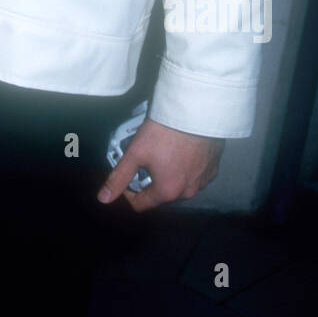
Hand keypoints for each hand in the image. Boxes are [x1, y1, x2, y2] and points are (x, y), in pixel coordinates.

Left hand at [97, 117, 223, 213]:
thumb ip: (119, 177)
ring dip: (170, 175)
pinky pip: (196, 175)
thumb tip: (104, 198)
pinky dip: (187, 168)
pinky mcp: (213, 168)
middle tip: (144, 160)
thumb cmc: (164, 132)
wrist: (195, 112)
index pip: (141, 204)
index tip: (126, 177)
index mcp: (168, 192)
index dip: (128, 192)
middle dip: (150, 181)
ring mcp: (203, 180)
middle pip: (161, 195)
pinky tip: (181, 151)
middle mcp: (188, 192)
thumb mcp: (135, 153)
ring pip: (180, 185)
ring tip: (163, 153)